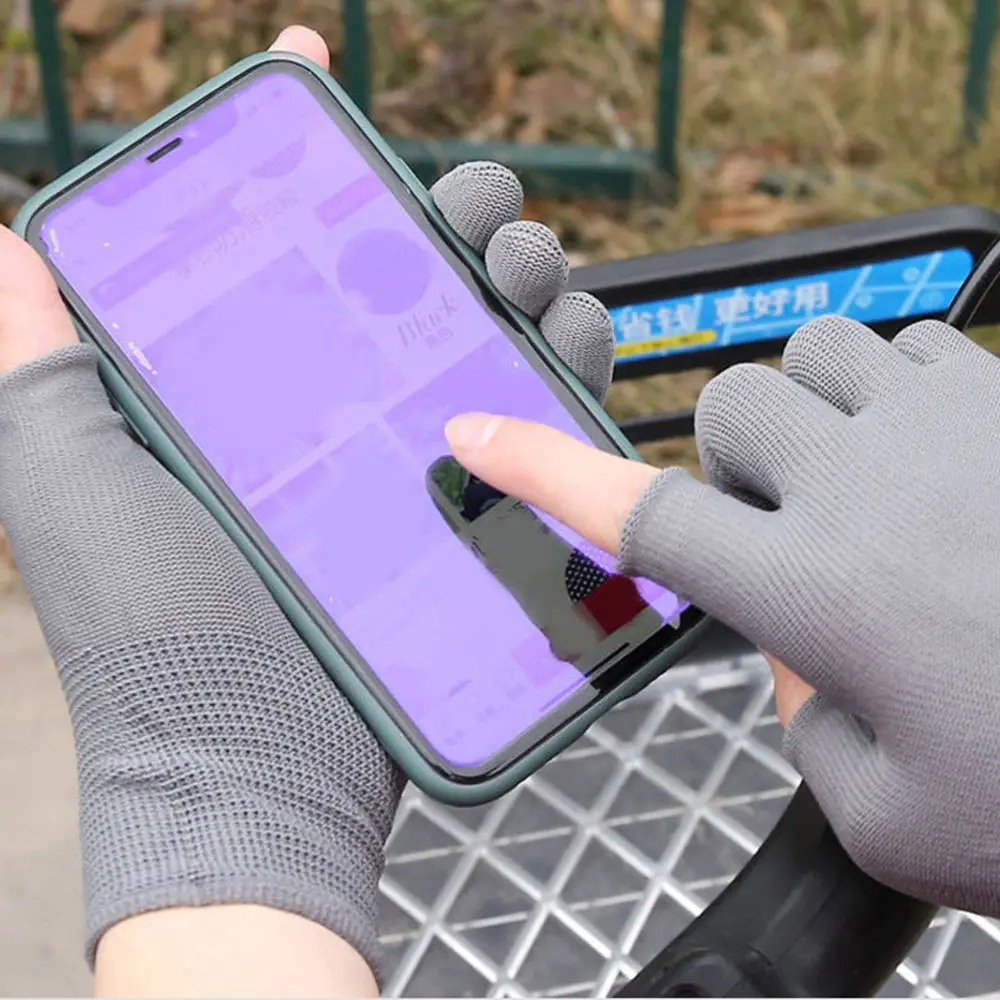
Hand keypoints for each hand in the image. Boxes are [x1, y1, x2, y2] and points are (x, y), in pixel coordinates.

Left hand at [0, 25, 614, 991]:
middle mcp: (343, 400)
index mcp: (254, 372)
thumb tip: (5, 236)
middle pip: (415, 262)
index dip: (298, 140)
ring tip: (524, 274)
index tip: (309, 65)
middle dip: (457, 203)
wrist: (254, 770)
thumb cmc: (155, 631)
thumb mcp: (68, 477)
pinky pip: (548, 407)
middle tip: (469, 214)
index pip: (283, 232)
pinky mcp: (484, 505)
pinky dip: (571, 356)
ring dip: (526, 269)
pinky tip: (567, 337)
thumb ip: (38, 357)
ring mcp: (419, 450)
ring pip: (497, 321)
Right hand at [449, 313, 999, 916]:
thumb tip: (798, 647)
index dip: (542, 470)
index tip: (475, 429)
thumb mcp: (886, 811)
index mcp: (814, 597)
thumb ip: (805, 718)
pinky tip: (935, 452)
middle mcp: (866, 490)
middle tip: (782, 523)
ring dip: (808, 410)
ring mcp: (952, 429)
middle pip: (726, 403)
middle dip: (730, 455)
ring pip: (814, 351)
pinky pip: (915, 346)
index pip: (640, 519)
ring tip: (859, 481)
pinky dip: (894, 387)